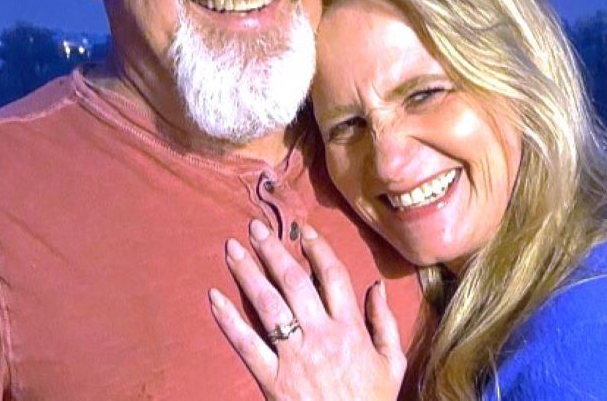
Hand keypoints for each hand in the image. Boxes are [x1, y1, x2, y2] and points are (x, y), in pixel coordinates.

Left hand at [209, 220, 404, 400]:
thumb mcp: (392, 364)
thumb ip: (384, 323)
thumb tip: (375, 286)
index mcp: (350, 330)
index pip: (331, 277)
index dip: (316, 250)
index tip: (303, 231)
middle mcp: (320, 336)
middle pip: (293, 282)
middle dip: (272, 250)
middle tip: (254, 227)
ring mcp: (294, 357)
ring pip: (267, 304)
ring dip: (247, 272)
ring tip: (231, 247)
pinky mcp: (271, 379)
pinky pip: (246, 344)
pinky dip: (228, 319)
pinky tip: (214, 296)